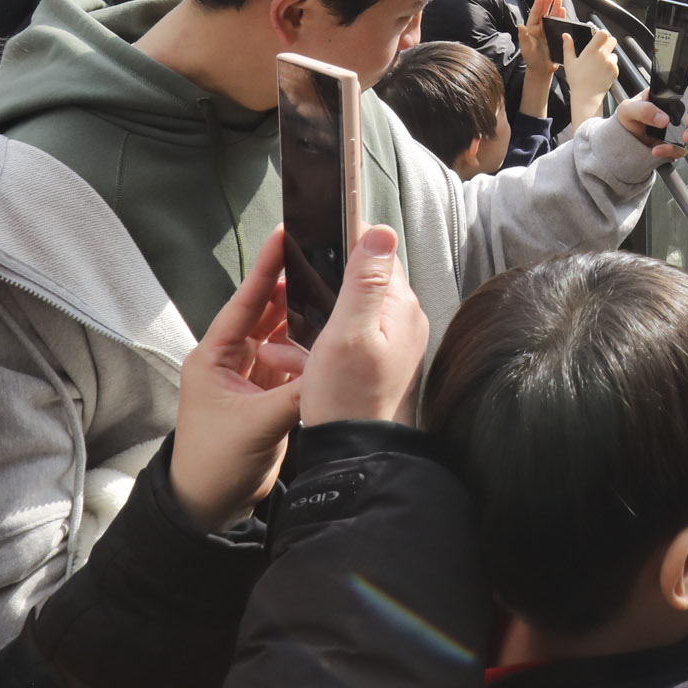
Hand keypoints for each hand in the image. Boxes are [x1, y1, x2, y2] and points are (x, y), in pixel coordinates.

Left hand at [170, 229, 307, 531]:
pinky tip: (327, 337)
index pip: (244, 303)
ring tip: (329, 291)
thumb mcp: (258, 424)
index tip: (282, 237)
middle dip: (289, 288)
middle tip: (318, 259)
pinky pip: (289, 362)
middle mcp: (230, 362)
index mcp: (214, 358)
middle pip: (263, 314)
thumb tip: (333, 370)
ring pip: (278, 337)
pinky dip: (307, 350)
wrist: (208, 506)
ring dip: (301, 319)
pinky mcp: (264, 397)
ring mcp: (248, 379)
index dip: (265, 270)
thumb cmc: (214, 463)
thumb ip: (297, 394)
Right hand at [299, 223, 429, 426]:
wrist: (353, 456)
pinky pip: (344, 342)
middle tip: (291, 300)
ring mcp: (391, 345)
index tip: (315, 246)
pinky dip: (317, 347)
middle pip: (360, 284)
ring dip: (313, 322)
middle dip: (322, 290)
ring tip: (285, 343)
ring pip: (346, 315)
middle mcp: (403, 323)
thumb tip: (381, 231)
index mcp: (400, 308)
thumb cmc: (347, 399)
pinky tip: (292, 360)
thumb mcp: (348, 332)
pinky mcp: (376, 364)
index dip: (346, 246)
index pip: (378, 255)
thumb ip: (364, 281)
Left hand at [521, 0, 557, 81]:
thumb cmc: (532, 59)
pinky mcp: (556, 36)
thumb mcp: (526, 48)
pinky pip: (559, 24)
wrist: (542, 70)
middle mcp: (540, 28)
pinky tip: (564, 11)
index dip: (538, 4)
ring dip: (556, 8)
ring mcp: (548, 31)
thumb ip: (523, 37)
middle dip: (548, 2)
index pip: (535, 14)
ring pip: (552, 16)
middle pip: (544, 12)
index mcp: (532, 29)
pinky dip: (561, 17)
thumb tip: (520, 25)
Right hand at [563, 23, 619, 122]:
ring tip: (598, 64)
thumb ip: (568, 47)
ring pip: (614, 53)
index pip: (603, 33)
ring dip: (609, 55)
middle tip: (600, 49)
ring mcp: (611, 63)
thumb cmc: (577, 80)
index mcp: (592, 51)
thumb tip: (566, 35)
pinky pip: (615, 63)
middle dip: (607, 42)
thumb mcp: (569, 62)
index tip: (597, 37)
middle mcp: (603, 55)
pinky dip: (610, 65)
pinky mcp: (615, 71)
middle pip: (612, 40)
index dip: (601, 33)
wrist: (587, 96)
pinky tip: (601, 72)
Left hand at [616, 76, 687, 158]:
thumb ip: (644, 110)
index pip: (684, 87)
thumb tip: (662, 119)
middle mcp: (676, 111)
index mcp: (666, 97)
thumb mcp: (628, 109)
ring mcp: (678, 128)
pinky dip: (671, 150)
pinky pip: (681, 148)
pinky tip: (658, 149)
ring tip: (684, 139)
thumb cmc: (628, 119)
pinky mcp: (676, 144)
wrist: (624, 142)